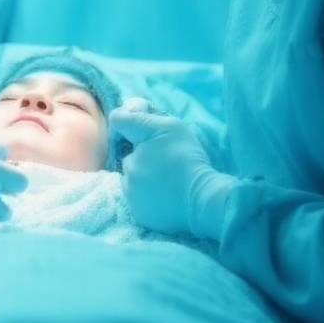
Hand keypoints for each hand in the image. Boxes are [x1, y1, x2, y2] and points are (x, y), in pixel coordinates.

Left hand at [108, 106, 234, 239]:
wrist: (205, 199)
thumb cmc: (190, 159)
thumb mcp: (172, 127)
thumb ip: (144, 116)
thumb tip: (126, 108)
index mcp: (137, 142)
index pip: (119, 121)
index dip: (126, 123)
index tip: (136, 132)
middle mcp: (129, 165)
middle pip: (129, 157)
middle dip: (142, 158)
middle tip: (165, 164)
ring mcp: (131, 191)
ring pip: (131, 179)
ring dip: (143, 178)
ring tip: (166, 182)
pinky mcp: (138, 213)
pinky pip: (137, 200)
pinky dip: (147, 198)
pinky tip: (165, 197)